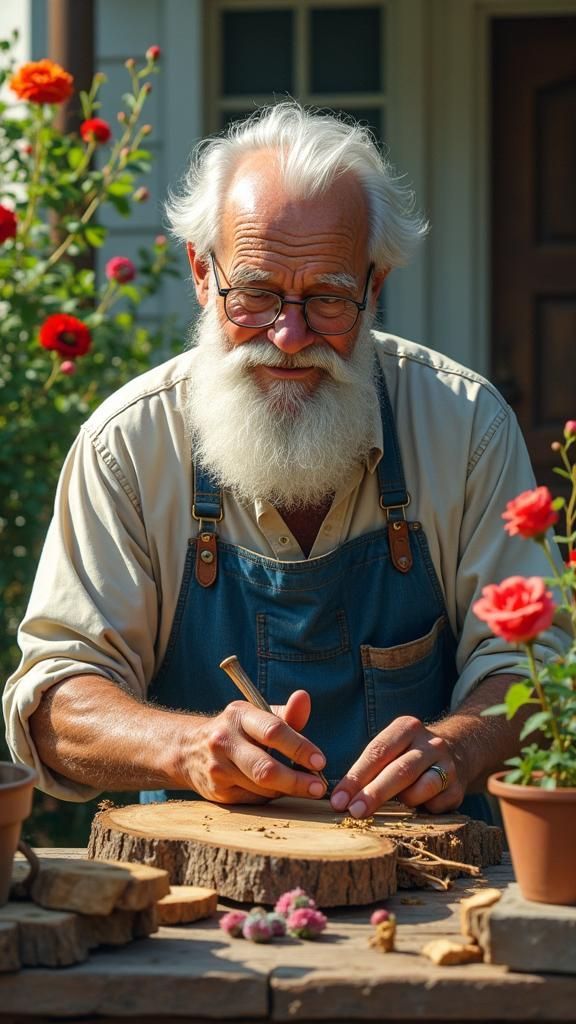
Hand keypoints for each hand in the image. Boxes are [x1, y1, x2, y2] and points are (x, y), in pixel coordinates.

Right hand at [183, 689, 326, 804]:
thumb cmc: (237, 731)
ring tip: (303, 787)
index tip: (320, 761)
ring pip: (262, 787)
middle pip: (266, 768)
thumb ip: (287, 714)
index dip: (300, 748)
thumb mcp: (257, 716)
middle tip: (318, 788)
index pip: (273, 731)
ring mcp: (218, 768)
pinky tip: (276, 789)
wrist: (188, 749)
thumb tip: (304, 698)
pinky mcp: (217, 792)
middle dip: (297, 781)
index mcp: (239, 715)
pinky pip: (253, 800)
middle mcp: (224, 740)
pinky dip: (270, 797)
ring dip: (287, 790)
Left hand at [329, 716, 464, 817]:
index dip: (356, 777)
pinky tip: (420, 806)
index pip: (378, 752)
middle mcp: (430, 744)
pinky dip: (422, 810)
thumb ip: (369, 768)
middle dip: (374, 794)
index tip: (339, 800)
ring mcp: (448, 765)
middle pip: (400, 770)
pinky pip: (435, 807)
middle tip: (354, 812)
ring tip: (397, 805)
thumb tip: (342, 799)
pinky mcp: (458, 789)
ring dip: (403, 802)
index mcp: (407, 728)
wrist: (457, 751)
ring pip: (421, 790)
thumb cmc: (408, 754)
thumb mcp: (391, 749)